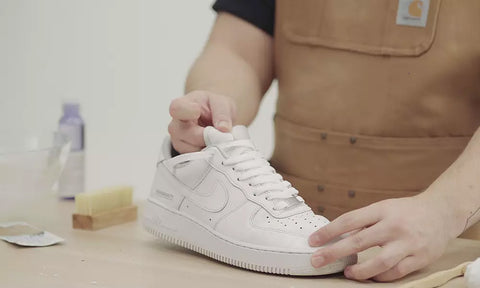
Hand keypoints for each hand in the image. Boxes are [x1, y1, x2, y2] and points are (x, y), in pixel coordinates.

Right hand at [168, 90, 235, 152]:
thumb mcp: (222, 103)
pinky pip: (196, 160)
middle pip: (185, 134)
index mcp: (181, 106)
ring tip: (218, 140)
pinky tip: (215, 148)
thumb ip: (222, 114)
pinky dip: (209, 156)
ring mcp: (178, 142)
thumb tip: (223, 129)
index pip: (177, 109)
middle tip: (220, 134)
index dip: (187, 112)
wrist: (215, 120)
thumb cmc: (213, 108)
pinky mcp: (185, 155)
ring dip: (209, 147)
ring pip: (192, 150)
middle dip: (206, 136)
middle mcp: (175, 125)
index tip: (198, 112)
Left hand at [308, 196, 454, 281]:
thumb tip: (336, 235)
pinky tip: (370, 276)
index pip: (349, 220)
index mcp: (382, 210)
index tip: (313, 241)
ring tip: (347, 272)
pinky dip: (380, 276)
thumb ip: (363, 221)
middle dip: (334, 253)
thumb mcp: (383, 208)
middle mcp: (394, 226)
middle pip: (359, 241)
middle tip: (317, 260)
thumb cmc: (406, 211)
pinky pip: (396, 272)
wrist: (441, 212)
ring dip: (359, 271)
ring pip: (379, 262)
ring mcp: (408, 243)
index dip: (329, 231)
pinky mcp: (420, 258)